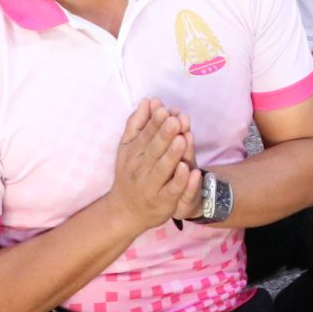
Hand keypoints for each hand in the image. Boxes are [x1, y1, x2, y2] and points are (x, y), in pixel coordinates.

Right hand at [107, 99, 198, 234]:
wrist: (125, 211)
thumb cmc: (130, 173)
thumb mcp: (128, 148)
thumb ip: (137, 124)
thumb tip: (148, 100)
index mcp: (133, 154)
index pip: (145, 136)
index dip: (155, 123)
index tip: (164, 109)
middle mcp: (140, 169)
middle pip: (154, 150)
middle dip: (164, 135)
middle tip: (175, 120)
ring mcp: (151, 186)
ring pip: (163, 169)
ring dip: (173, 155)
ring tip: (182, 139)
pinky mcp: (163, 201)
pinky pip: (172, 190)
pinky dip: (180, 180)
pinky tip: (187, 169)